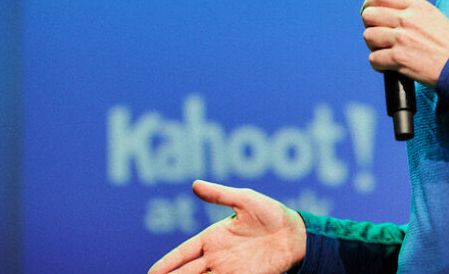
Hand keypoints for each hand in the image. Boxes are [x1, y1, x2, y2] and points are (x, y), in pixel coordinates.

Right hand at [148, 180, 305, 273]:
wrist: (296, 234)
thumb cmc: (272, 214)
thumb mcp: (245, 200)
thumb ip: (220, 195)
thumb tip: (194, 184)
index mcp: (214, 237)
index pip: (184, 253)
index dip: (168, 263)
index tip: (152, 273)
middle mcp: (218, 256)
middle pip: (187, 272)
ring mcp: (229, 269)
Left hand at [361, 0, 448, 88]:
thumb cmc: (447, 43)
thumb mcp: (431, 15)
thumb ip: (409, 10)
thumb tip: (386, 11)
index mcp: (416, 6)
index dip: (369, 2)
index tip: (368, 10)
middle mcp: (407, 19)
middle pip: (369, 15)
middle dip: (369, 25)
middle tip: (377, 34)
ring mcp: (402, 39)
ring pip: (369, 36)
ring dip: (373, 45)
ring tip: (384, 50)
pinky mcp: (399, 58)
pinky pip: (374, 58)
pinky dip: (378, 64)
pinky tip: (387, 65)